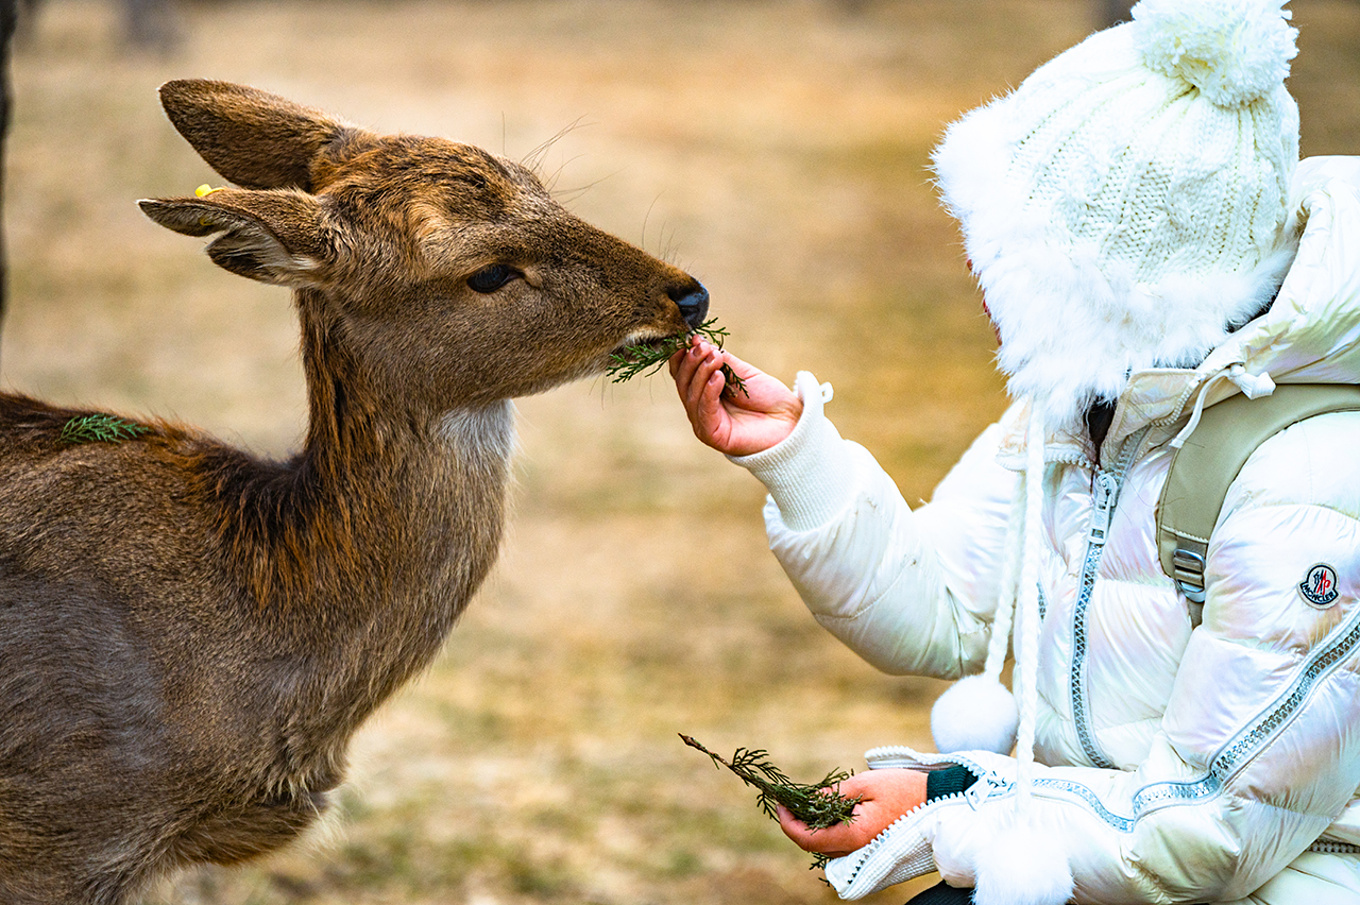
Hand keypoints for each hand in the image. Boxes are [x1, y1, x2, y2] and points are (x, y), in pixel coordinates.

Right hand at [668, 338, 801, 456]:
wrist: (789, 420)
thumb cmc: (767, 398)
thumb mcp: (742, 372)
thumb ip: (721, 360)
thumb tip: (700, 342)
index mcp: (703, 391)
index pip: (682, 373)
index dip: (683, 355)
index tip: (691, 338)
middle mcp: (699, 407)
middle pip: (683, 383)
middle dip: (692, 362)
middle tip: (702, 347)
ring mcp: (704, 422)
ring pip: (691, 396)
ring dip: (701, 373)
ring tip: (714, 358)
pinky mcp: (712, 435)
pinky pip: (704, 411)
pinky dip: (709, 392)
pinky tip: (718, 376)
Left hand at [777, 769, 927, 857]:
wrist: (939, 802)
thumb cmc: (905, 790)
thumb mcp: (864, 784)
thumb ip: (834, 795)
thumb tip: (809, 800)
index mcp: (854, 836)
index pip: (807, 839)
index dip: (788, 823)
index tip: (779, 803)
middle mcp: (857, 849)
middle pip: (815, 844)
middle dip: (797, 823)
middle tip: (789, 800)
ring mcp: (865, 850)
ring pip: (827, 846)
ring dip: (812, 827)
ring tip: (805, 802)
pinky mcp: (872, 846)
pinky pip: (842, 843)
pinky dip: (828, 828)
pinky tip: (827, 810)